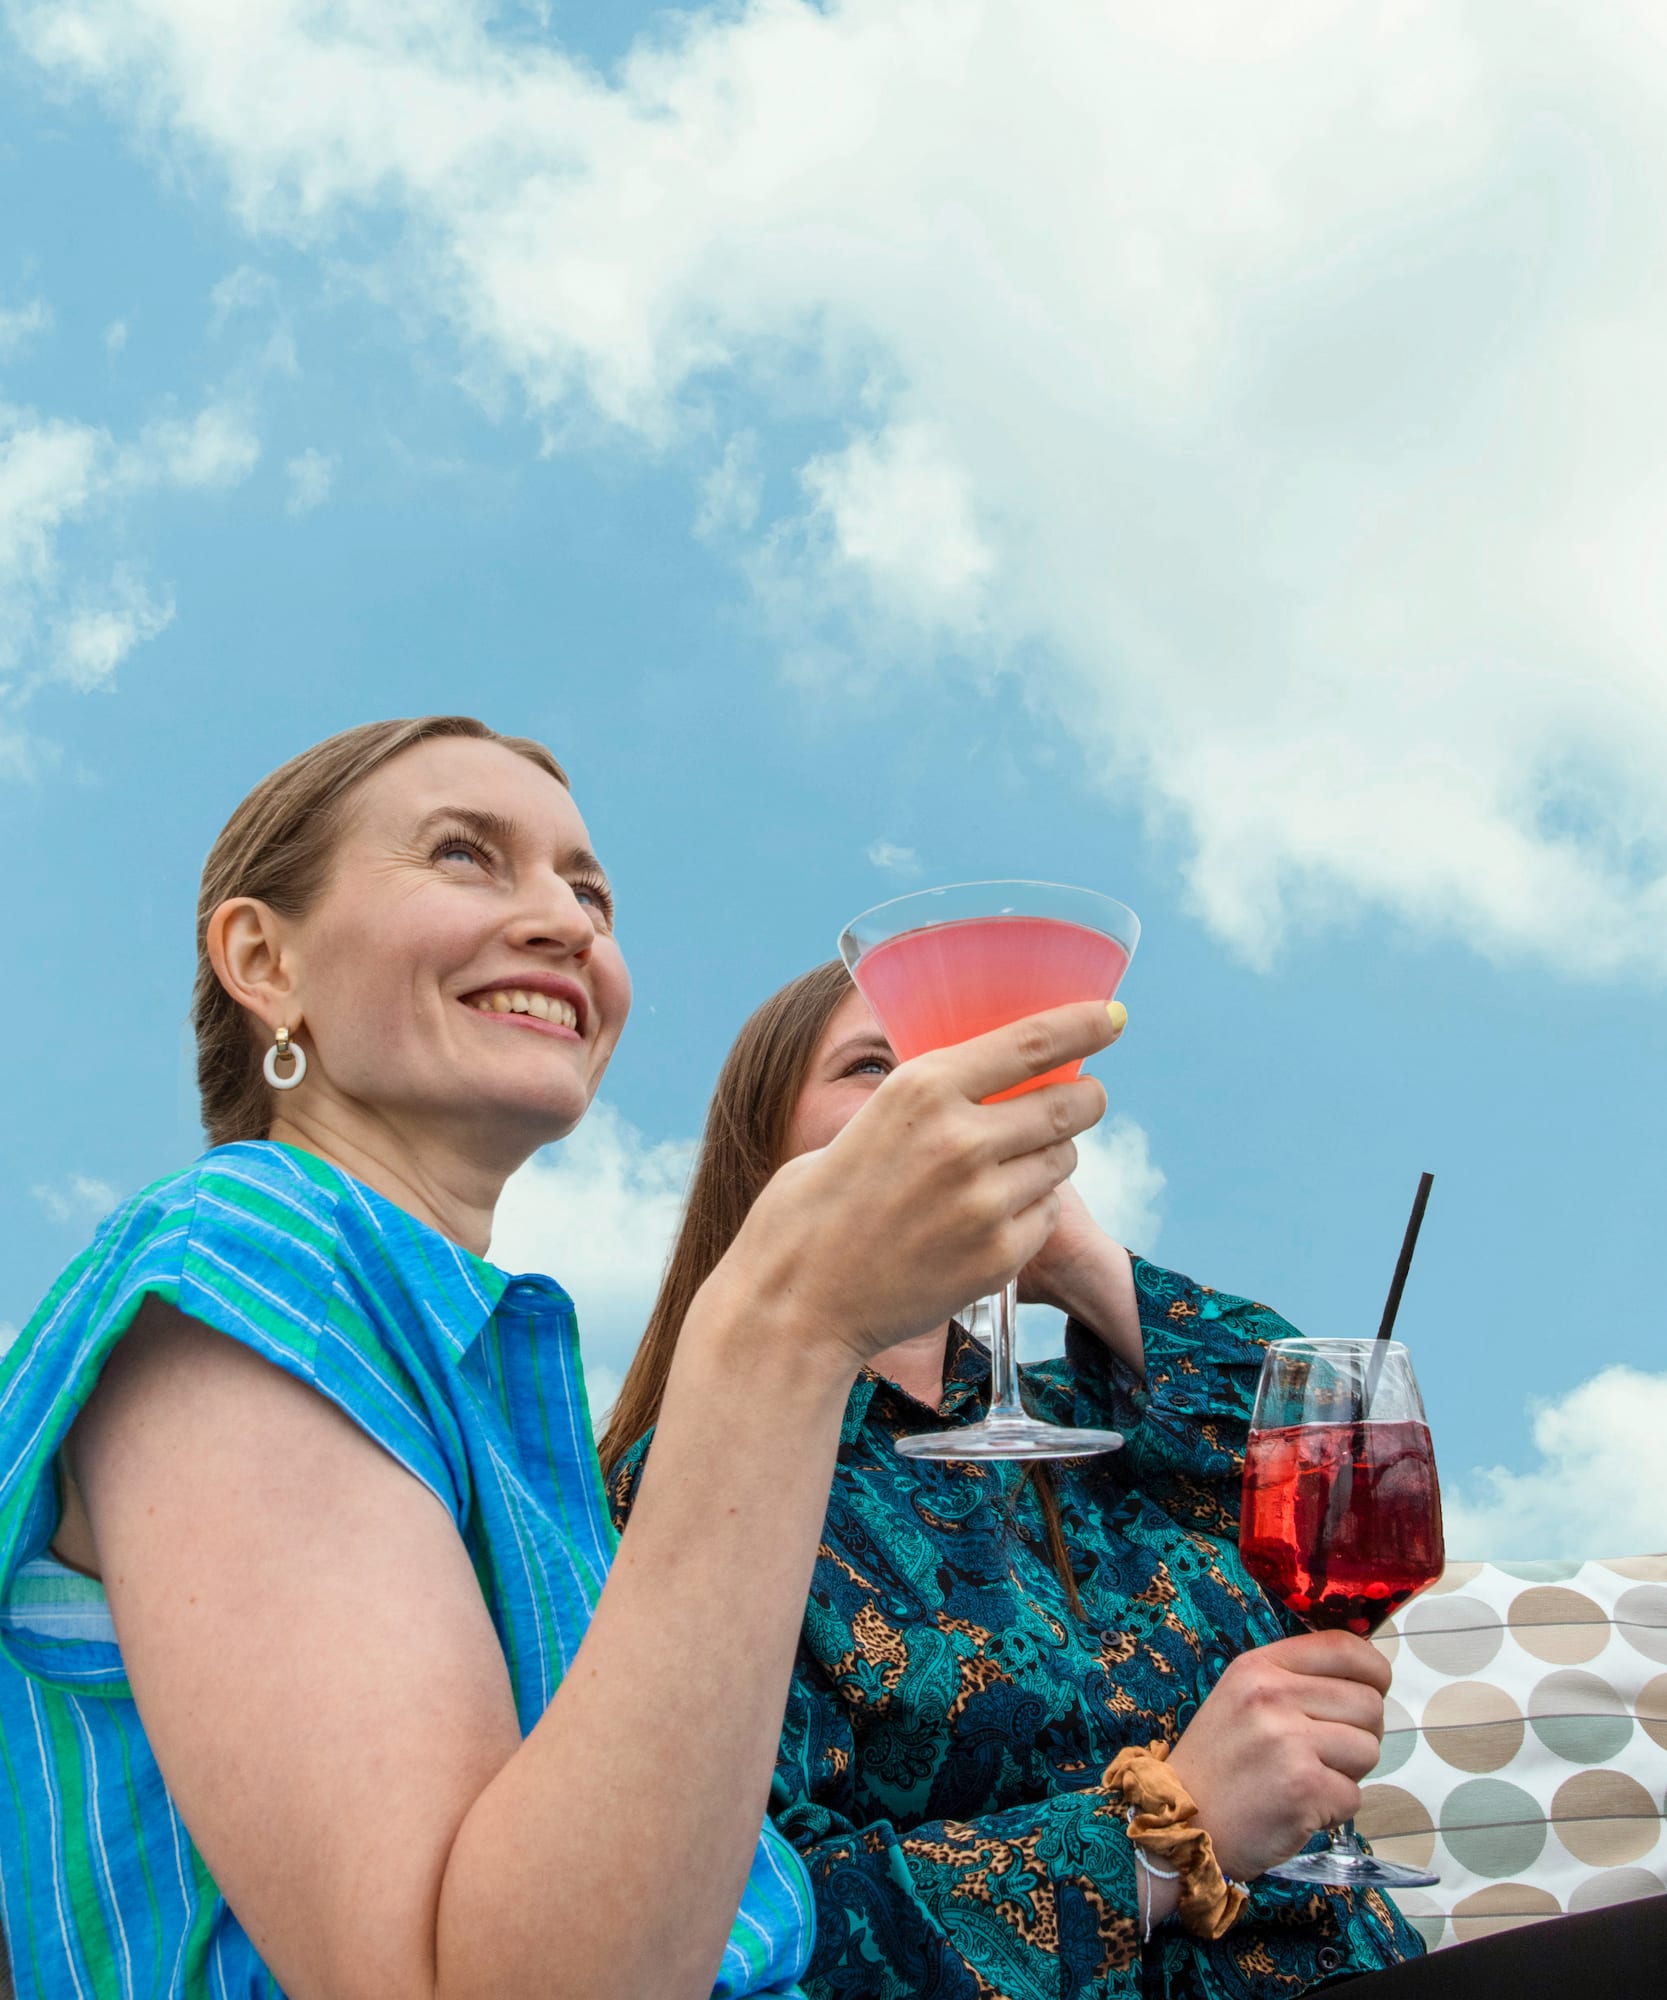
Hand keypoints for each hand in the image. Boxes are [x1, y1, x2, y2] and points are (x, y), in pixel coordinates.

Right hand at [711, 1001, 1118, 1372]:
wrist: (796, 1305)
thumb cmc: (814, 1210)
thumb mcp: (864, 1126)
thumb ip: (927, 1106)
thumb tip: (985, 1087)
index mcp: (922, 1089)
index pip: (1032, 1042)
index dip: (1083, 1025)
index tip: (1112, 1018)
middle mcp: (962, 1139)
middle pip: (1069, 1103)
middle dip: (1085, 1098)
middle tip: (1083, 1098)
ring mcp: (986, 1202)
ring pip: (1063, 1160)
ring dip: (1051, 1157)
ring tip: (1009, 1170)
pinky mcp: (999, 1256)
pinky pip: (1046, 1215)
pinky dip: (1032, 1210)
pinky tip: (991, 1218)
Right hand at [1165, 1633, 1389, 1880]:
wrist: (1180, 1823)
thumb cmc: (1219, 1762)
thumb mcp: (1242, 1698)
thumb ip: (1294, 1681)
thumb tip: (1364, 1677)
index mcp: (1260, 1667)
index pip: (1344, 1647)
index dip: (1374, 1669)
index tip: (1373, 1688)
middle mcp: (1273, 1696)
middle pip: (1368, 1702)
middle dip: (1361, 1731)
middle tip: (1327, 1753)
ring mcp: (1289, 1742)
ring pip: (1369, 1749)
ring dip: (1349, 1772)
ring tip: (1308, 1779)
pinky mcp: (1304, 1789)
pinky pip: (1356, 1795)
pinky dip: (1335, 1809)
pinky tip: (1301, 1807)